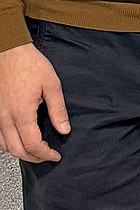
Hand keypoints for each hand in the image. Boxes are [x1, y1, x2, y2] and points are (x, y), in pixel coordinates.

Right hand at [0, 42, 68, 162]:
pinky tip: (17, 139)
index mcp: (21, 113)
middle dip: (34, 158)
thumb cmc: (29, 64)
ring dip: (19, 152)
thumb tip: (64, 129)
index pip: (33, 144)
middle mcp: (5, 117)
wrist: (9, 52)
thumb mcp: (52, 85)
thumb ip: (58, 109)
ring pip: (4, 146)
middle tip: (46, 156)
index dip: (45, 154)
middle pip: (17, 150)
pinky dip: (7, 143)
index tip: (55, 155)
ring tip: (34, 150)